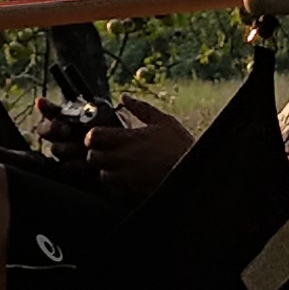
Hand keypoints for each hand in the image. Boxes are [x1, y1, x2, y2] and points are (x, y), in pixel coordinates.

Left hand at [76, 96, 191, 199]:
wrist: (196, 174)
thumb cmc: (181, 147)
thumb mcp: (164, 122)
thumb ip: (141, 108)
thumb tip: (125, 97)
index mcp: (129, 139)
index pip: (94, 136)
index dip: (93, 135)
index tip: (99, 135)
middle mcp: (124, 159)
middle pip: (92, 158)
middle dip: (96, 153)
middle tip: (106, 150)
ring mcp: (127, 177)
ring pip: (102, 175)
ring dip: (107, 169)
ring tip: (119, 164)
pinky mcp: (133, 191)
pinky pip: (115, 188)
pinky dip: (118, 182)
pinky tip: (129, 176)